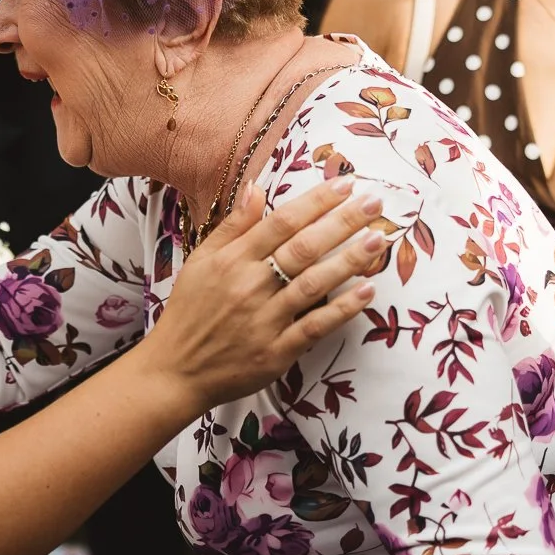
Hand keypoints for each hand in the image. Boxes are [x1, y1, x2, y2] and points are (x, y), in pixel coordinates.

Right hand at [143, 179, 381, 409]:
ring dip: (349, 261)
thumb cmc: (190, 311)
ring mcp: (264, 320)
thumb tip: (257, 187)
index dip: (315, 202)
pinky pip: (314, 327)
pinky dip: (342, 309)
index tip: (345, 184)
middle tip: (373, 204)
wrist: (175, 370)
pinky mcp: (275, 352)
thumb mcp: (200, 261)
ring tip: (378, 240)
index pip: (281, 222)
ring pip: (313, 284)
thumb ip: (232, 226)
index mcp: (232, 260)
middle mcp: (249, 286)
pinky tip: (367, 292)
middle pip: (303, 248)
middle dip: (341, 223)